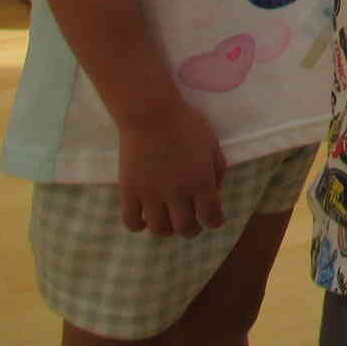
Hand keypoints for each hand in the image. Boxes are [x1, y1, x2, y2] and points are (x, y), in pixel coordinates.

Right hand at [118, 103, 226, 237]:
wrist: (151, 115)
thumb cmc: (186, 124)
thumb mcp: (212, 143)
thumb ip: (217, 168)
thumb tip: (214, 190)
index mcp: (201, 181)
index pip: (211, 216)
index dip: (215, 222)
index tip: (215, 221)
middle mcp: (177, 193)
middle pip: (185, 228)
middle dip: (192, 230)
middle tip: (191, 225)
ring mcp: (151, 195)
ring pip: (159, 229)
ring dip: (167, 230)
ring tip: (169, 222)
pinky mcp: (129, 192)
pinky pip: (131, 221)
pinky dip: (139, 225)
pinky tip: (144, 218)